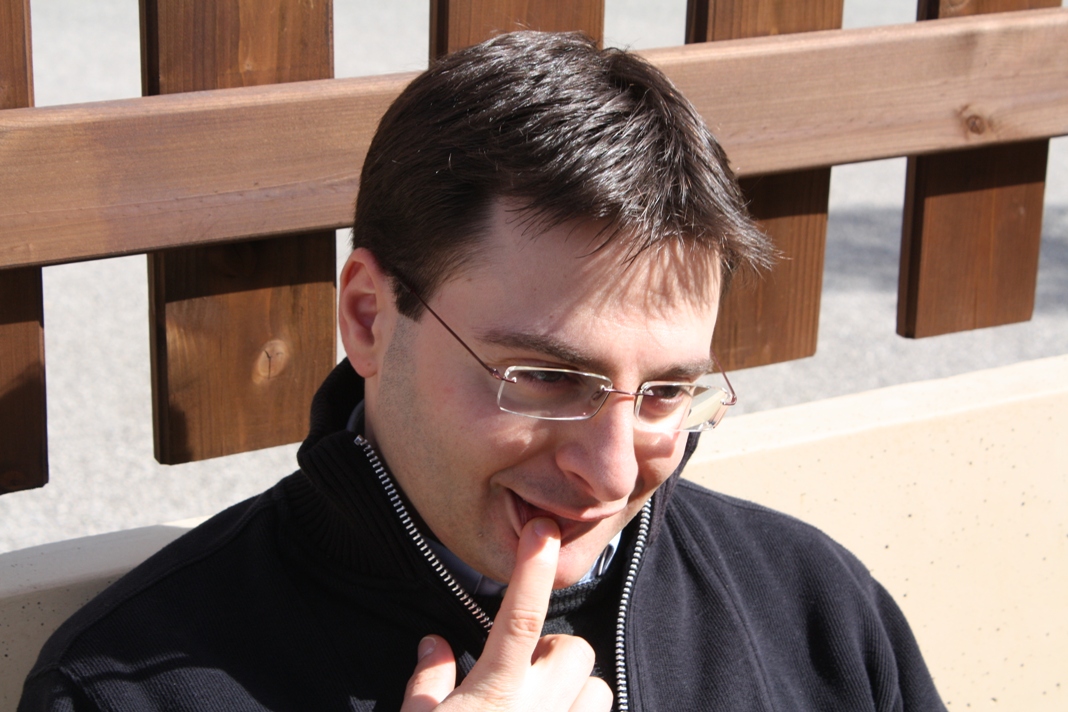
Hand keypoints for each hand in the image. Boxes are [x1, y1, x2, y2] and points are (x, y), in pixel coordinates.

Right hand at [401, 518, 612, 710]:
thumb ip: (427, 681)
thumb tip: (435, 643)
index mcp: (492, 696)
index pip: (519, 620)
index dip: (532, 571)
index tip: (541, 530)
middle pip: (572, 650)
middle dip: (553, 654)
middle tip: (524, 673)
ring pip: (597, 687)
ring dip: (574, 688)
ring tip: (544, 703)